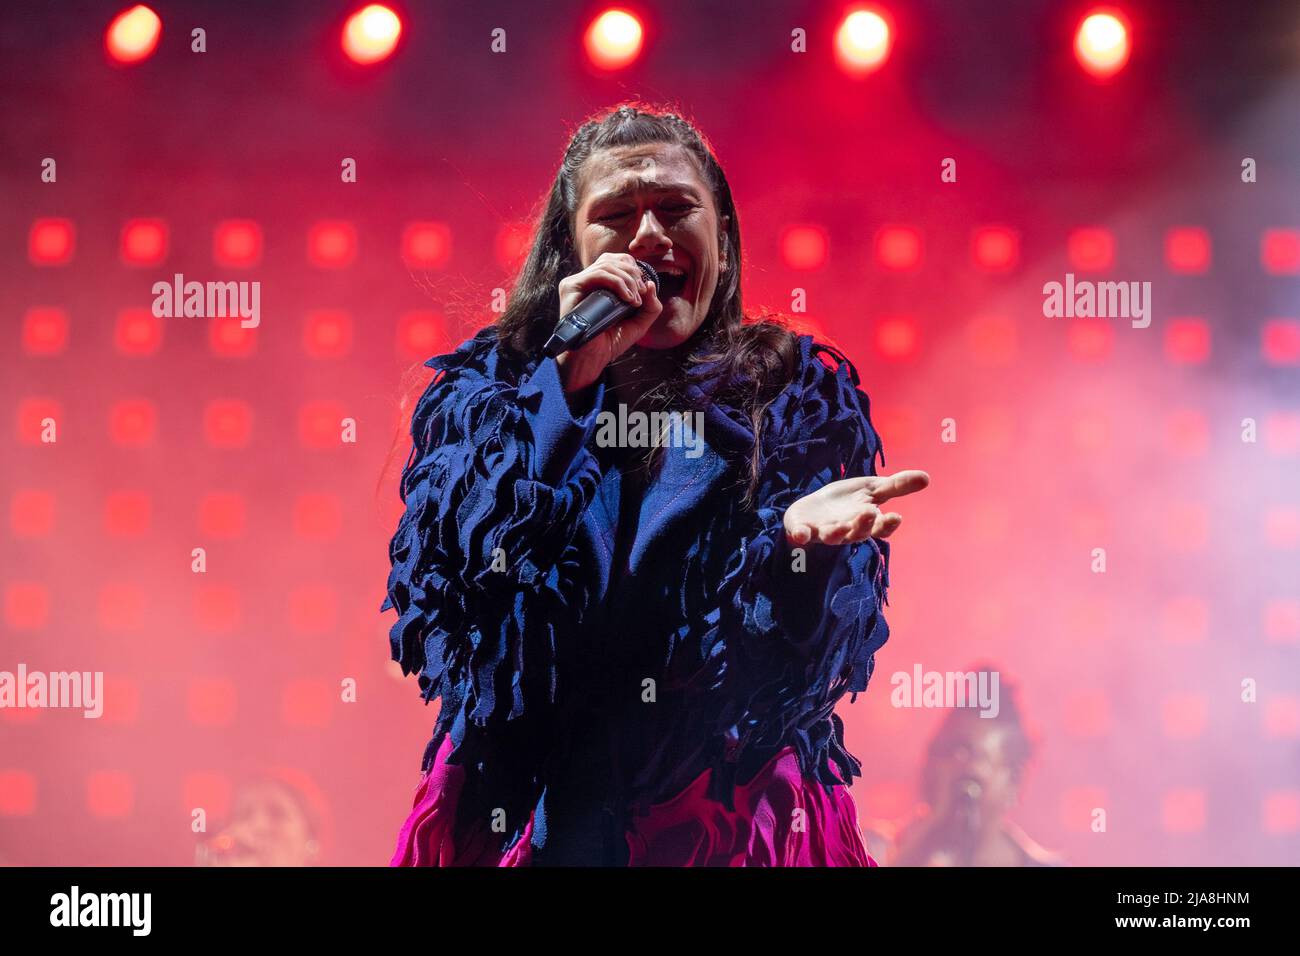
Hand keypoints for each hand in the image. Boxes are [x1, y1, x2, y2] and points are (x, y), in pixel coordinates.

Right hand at [554, 252, 662, 394]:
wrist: (591, 358)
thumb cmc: (610, 342)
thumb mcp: (638, 323)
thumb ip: (650, 306)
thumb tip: (651, 284)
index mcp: (599, 284)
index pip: (617, 261)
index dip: (634, 270)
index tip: (644, 290)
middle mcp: (586, 280)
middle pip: (613, 259)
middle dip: (633, 274)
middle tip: (641, 295)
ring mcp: (577, 282)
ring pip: (607, 265)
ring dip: (628, 280)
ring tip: (634, 300)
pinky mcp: (571, 287)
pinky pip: (598, 274)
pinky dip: (617, 283)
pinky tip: (627, 298)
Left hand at [783, 470, 929, 545]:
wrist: (815, 507)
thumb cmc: (848, 501)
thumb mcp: (872, 489)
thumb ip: (897, 486)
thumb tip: (927, 477)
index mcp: (865, 521)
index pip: (880, 527)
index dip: (887, 524)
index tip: (895, 517)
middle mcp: (846, 530)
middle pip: (857, 532)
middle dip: (863, 525)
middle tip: (869, 513)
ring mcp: (824, 531)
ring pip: (832, 536)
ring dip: (837, 533)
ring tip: (841, 526)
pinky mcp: (802, 529)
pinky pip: (801, 535)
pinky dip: (800, 536)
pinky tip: (800, 535)